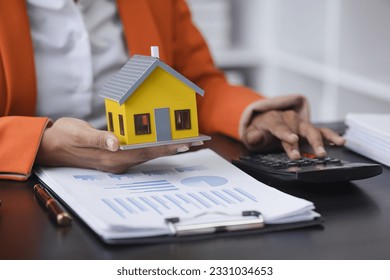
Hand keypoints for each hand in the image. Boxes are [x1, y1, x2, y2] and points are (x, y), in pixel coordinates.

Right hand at [36, 117, 190, 172]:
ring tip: (184, 140)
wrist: (51, 146)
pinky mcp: (115, 155)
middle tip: (195, 142)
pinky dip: (153, 145)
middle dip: (174, 148)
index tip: (186, 143)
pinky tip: (161, 140)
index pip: (147, 151)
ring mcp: (117, 159)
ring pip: (147, 153)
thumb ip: (99, 139)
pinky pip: (139, 150)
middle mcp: (118, 161)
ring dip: (166, 147)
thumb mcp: (79, 134)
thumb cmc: (64, 137)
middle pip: (152, 154)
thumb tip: (116, 143)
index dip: (168, 147)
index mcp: (113, 157)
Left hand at [241, 110, 344, 158]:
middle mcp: (289, 119)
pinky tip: (340, 141)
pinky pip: (321, 131)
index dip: (287, 133)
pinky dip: (331, 136)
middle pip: (300, 129)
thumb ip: (252, 136)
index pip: (280, 126)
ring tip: (337, 144)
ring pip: (313, 129)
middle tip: (317, 154)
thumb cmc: (259, 128)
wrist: (264, 120)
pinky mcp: (307, 128)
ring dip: (324, 139)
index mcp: (273, 119)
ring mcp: (299, 123)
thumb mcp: (251, 133)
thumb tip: (256, 137)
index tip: (294, 140)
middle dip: (310, 141)